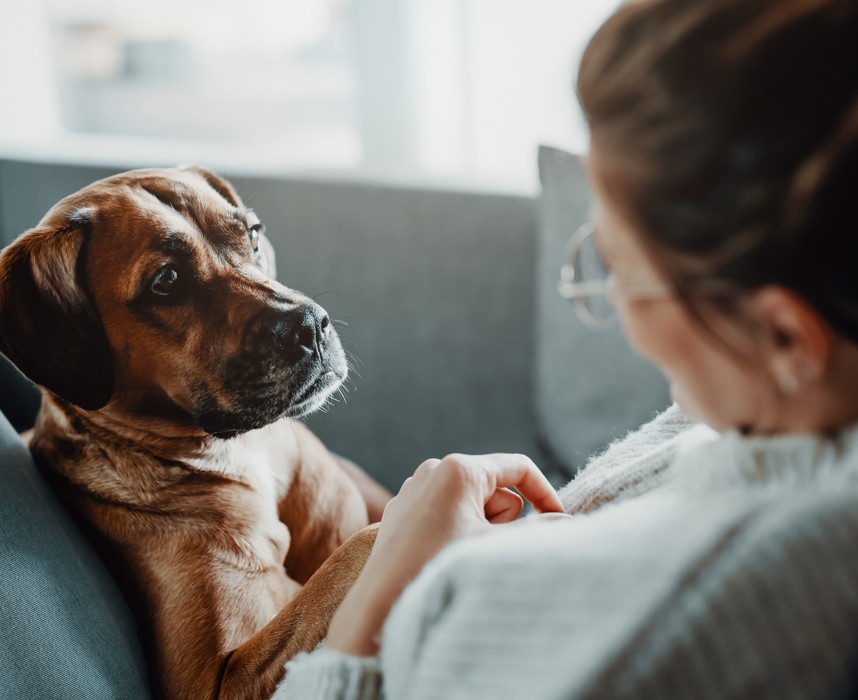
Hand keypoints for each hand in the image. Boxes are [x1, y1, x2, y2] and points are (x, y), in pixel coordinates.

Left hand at [325, 453, 563, 655]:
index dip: (544, 493)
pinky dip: (454, 528)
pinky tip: (439, 553)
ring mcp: (415, 486)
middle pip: (495, 487)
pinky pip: (445, 511)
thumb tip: (569, 523)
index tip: (558, 520)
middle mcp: (434, 468)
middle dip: (501, 517)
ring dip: (478, 525)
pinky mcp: (403, 507)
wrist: (383, 602)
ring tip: (459, 553)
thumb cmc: (439, 568)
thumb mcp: (495, 546)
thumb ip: (538, 530)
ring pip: (471, 501)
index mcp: (460, 468)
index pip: (518, 468)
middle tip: (484, 545)